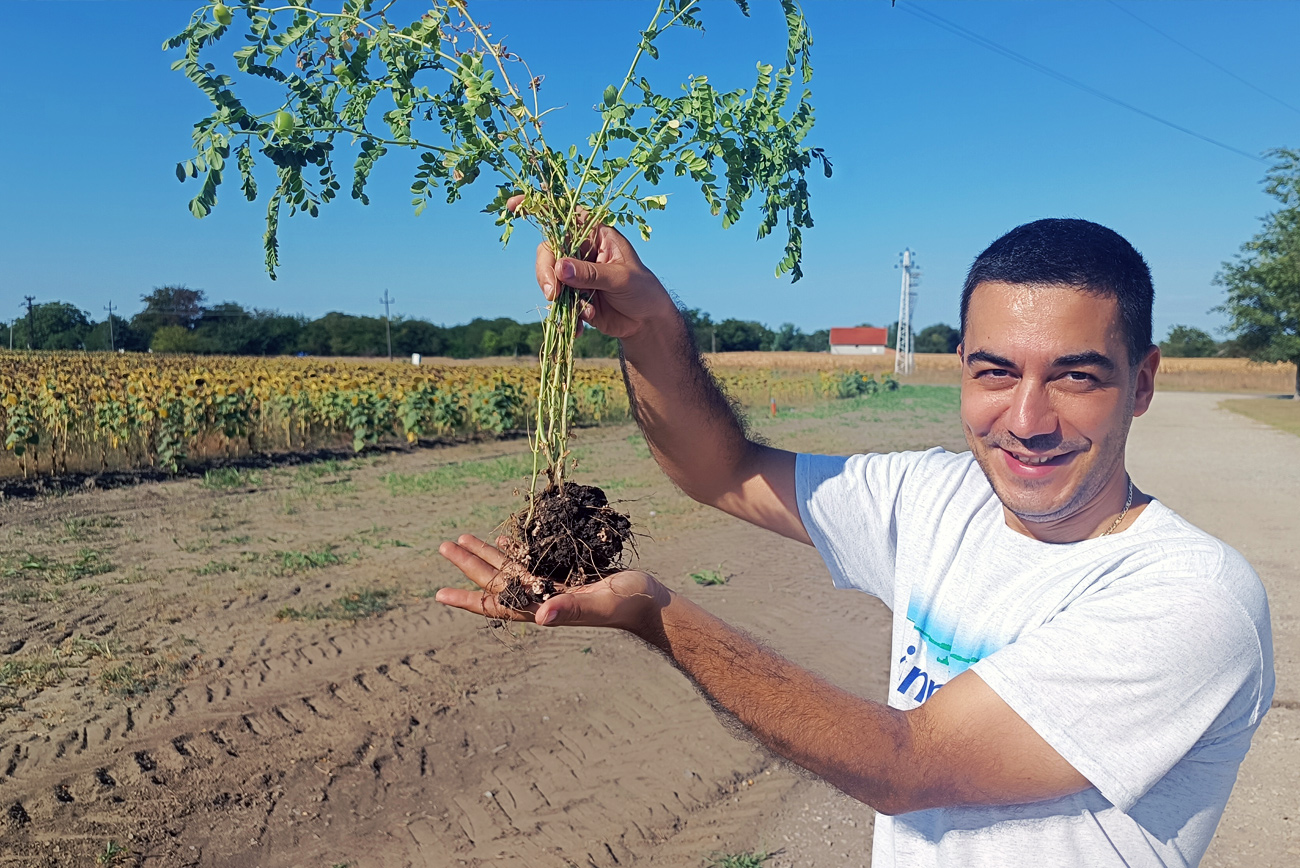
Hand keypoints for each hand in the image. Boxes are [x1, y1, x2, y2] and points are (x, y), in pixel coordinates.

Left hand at [436, 534, 670, 636]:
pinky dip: (515, 550)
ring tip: (464, 539)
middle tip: (444, 546)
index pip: (498, 604)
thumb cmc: (629, 604)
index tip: (440, 594)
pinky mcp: (566, 574)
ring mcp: (553, 585)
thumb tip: (538, 617)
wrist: (651, 600)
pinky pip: (532, 561)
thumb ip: (570, 608)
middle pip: (497, 581)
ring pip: (511, 569)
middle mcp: (543, 597)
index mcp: (544, 607)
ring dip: (487, 555)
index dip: (469, 599)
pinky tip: (504, 539)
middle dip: (470, 565)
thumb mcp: (600, 603)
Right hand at [507, 195, 677, 340]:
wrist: (647, 322)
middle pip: (548, 252)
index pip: (564, 216)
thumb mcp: (621, 279)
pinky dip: (565, 316)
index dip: (539, 206)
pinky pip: (558, 303)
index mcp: (595, 235)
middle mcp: (581, 251)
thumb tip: (560, 268)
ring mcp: (575, 274)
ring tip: (578, 316)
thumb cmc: (642, 290)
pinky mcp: (573, 296)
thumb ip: (592, 273)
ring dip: (557, 298)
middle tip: (554, 294)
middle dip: (546, 272)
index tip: (513, 205)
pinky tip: (580, 328)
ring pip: (550, 279)